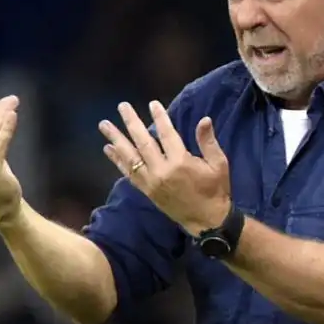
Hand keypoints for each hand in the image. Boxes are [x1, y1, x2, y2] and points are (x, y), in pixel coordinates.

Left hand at [99, 101, 231, 236]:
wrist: (207, 220)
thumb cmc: (216, 190)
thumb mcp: (219, 164)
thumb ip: (208, 142)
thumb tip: (204, 119)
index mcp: (181, 162)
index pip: (167, 134)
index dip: (160, 118)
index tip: (152, 104)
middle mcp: (161, 171)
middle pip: (143, 142)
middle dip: (132, 123)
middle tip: (122, 106)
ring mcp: (151, 181)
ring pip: (130, 157)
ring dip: (116, 139)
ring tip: (104, 125)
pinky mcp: (146, 191)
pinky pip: (128, 173)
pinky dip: (117, 160)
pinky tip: (108, 149)